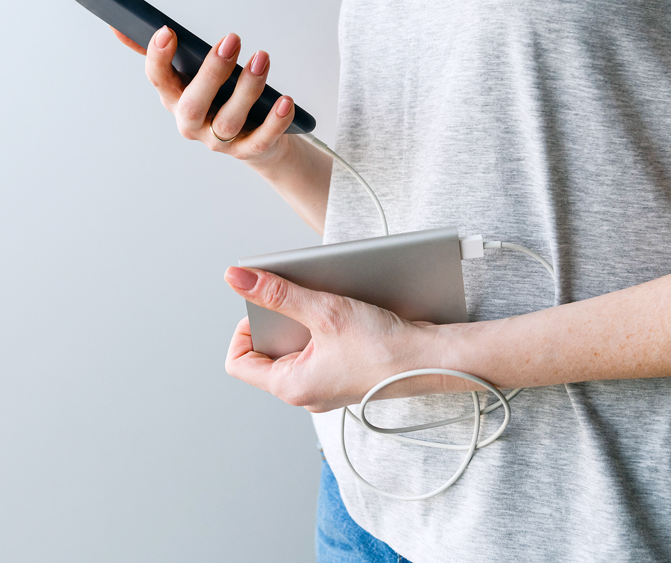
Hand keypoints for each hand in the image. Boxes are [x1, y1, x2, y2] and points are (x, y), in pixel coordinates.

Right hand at [114, 25, 295, 165]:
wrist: (255, 142)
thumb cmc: (219, 101)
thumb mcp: (190, 77)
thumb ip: (162, 54)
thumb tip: (118, 25)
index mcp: (174, 99)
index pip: (158, 80)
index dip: (158, 58)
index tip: (167, 32)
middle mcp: (192, 123)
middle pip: (194, 104)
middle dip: (211, 72)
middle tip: (232, 39)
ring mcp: (220, 141)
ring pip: (229, 120)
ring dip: (247, 89)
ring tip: (262, 58)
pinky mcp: (249, 151)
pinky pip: (261, 139)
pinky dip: (274, 121)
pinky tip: (285, 101)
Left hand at [222, 266, 450, 411]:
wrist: (433, 361)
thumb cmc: (384, 348)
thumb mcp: (324, 311)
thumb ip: (277, 293)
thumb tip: (237, 278)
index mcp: (291, 387)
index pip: (238, 362)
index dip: (242, 329)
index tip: (261, 306)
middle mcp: (306, 392)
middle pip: (268, 351)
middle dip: (278, 320)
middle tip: (297, 300)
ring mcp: (326, 385)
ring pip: (296, 348)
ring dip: (304, 321)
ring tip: (323, 303)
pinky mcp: (345, 374)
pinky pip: (321, 349)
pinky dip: (325, 328)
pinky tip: (343, 313)